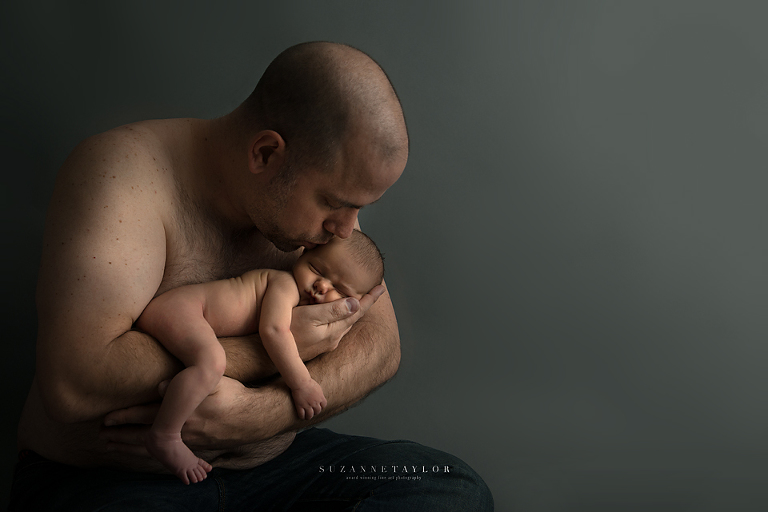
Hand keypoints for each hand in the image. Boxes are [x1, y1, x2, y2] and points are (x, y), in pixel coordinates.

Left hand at [100, 376, 249, 456]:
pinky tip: (136, 453)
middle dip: (120, 436)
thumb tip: (156, 384)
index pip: (145, 415)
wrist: (252, 417)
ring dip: (129, 447)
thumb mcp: (212, 383)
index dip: (124, 417)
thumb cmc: (232, 395)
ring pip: (151, 448)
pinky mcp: (193, 446)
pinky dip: (146, 454)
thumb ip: (186, 382)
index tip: (106, 418)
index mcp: (182, 412)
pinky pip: (163, 453)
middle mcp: (181, 429)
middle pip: (143, 435)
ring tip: (111, 446)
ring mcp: (186, 441)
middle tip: (101, 435)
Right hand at [291, 284, 384, 360]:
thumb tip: (356, 303)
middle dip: (364, 304)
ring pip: (344, 323)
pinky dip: (341, 317)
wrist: (267, 353)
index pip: (357, 312)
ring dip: (353, 311)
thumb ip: (333, 311)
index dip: (370, 299)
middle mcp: (333, 339)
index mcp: (334, 331)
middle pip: (353, 318)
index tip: (382, 287)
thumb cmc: (285, 331)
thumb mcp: (309, 317)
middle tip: (375, 289)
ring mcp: (324, 344)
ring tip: (361, 299)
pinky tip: (339, 312)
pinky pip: (334, 328)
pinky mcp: (316, 345)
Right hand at [291, 379, 326, 419]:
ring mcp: (307, 405)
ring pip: (310, 415)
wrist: (301, 382)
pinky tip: (302, 417)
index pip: (324, 406)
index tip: (319, 407)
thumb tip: (319, 397)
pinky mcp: (300, 406)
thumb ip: (319, 394)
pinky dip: (302, 417)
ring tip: (307, 417)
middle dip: (315, 412)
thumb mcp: (318, 387)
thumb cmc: (308, 382)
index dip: (321, 407)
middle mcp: (315, 403)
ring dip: (309, 417)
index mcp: (320, 397)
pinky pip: (302, 414)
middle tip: (313, 412)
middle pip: (317, 411)